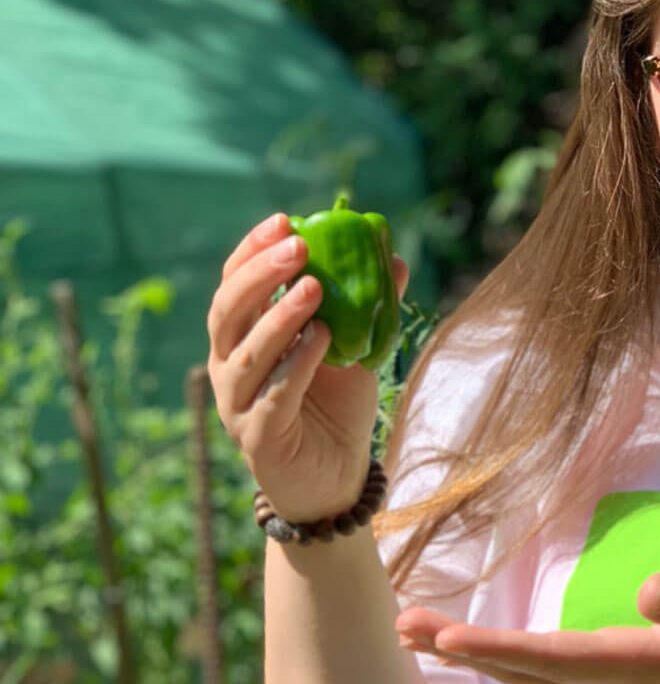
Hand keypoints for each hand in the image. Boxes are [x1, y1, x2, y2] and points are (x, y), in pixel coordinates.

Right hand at [206, 212, 409, 521]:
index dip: (253, 251)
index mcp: (244, 337)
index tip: (284, 220)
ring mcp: (237, 404)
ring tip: (315, 288)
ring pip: (248, 353)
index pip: (234, 284)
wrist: (337, 477)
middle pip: (227, 312)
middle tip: (298, 247)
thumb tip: (393, 256)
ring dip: (279, 316)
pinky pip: (273, 395)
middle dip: (259, 274)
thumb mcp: (359, 346)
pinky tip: (324, 339)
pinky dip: (297, 364)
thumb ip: (370, 304)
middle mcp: (230, 367)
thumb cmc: (338, 405)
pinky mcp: (257, 437)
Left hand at [394, 572, 659, 683]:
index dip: (498, 651)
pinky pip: (537, 681)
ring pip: (522, 680)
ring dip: (471, 659)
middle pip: (519, 674)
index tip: (450, 639)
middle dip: (462, 651)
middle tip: (407, 624)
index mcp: (629, 671)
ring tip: (420, 632)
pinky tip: (472, 653)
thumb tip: (650, 587)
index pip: (552, 663)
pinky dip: (500, 665)